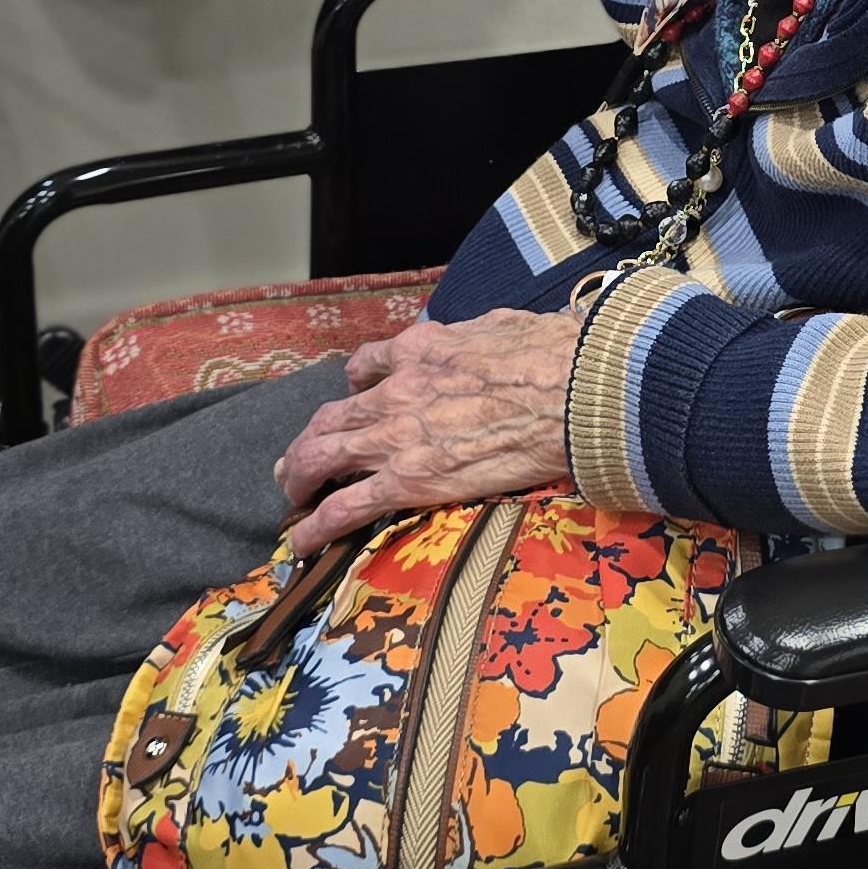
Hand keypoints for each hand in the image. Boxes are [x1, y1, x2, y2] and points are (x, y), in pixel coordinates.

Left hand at [273, 305, 581, 552]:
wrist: (575, 392)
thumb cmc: (556, 356)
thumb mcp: (504, 327)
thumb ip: (480, 338)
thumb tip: (492, 340)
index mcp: (422, 348)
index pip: (369, 365)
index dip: (356, 387)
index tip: (357, 401)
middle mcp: (397, 388)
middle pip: (332, 416)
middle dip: (310, 441)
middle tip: (300, 461)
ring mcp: (397, 435)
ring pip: (322, 455)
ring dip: (299, 478)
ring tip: (292, 497)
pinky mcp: (409, 479)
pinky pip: (345, 505)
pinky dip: (316, 525)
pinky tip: (301, 541)